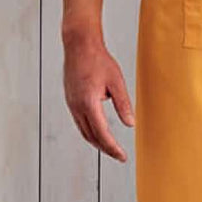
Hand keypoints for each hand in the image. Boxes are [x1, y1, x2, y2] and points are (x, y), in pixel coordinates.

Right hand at [63, 36, 134, 162]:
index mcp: (88, 103)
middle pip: (91, 136)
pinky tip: (98, 130)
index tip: (122, 156)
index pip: (102, 133)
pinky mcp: (70, 100)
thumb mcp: (116, 81)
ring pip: (83, 130)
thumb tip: (130, 124)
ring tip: (110, 147)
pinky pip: (80, 122)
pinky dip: (90, 131)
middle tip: (118, 155)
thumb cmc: (98, 60)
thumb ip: (123, 104)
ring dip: (96, 141)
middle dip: (105, 148)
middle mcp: (77, 106)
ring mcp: (71, 104)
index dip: (113, 147)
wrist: (79, 45)